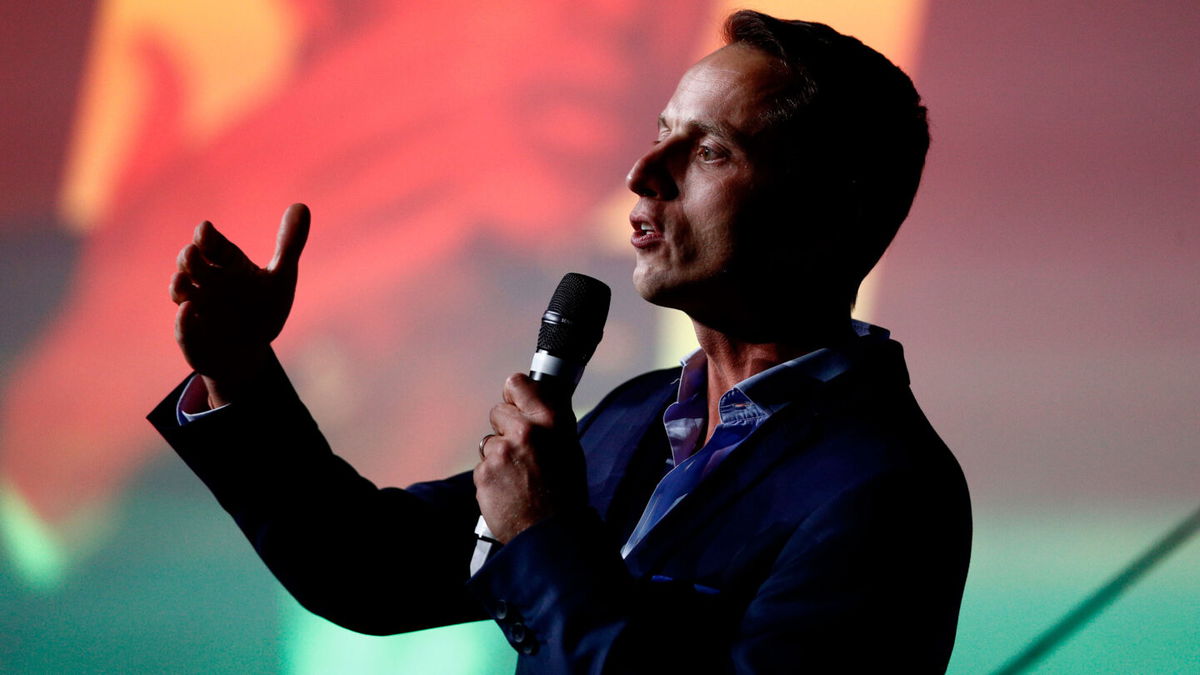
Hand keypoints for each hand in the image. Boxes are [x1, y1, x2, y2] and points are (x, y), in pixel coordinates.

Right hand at [169, 203, 309, 406]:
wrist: (249, 352)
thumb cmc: (262, 309)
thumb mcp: (280, 277)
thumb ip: (289, 244)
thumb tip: (302, 205)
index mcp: (227, 265)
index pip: (212, 244)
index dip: (206, 236)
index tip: (205, 229)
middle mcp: (206, 283)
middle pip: (190, 264)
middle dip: (190, 258)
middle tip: (194, 252)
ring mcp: (196, 308)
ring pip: (180, 292)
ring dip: (179, 285)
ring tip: (182, 279)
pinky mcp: (192, 336)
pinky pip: (183, 328)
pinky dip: (183, 321)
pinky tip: (188, 312)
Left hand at [474, 374, 586, 542]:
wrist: (551, 532)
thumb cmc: (565, 492)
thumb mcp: (568, 446)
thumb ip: (548, 421)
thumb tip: (535, 399)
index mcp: (550, 421)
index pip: (517, 384)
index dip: (514, 394)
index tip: (514, 401)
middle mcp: (525, 431)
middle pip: (498, 412)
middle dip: (505, 428)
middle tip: (522, 451)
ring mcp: (501, 452)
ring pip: (489, 441)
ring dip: (499, 456)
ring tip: (518, 477)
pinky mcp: (484, 473)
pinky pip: (482, 466)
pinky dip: (491, 477)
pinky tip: (509, 490)